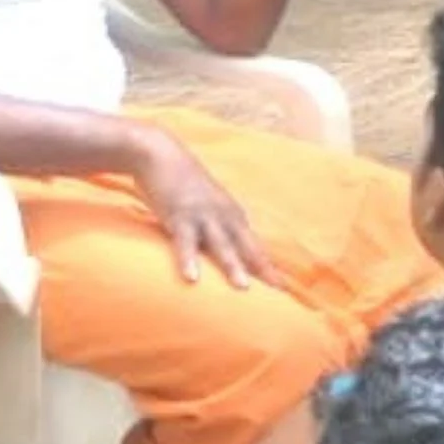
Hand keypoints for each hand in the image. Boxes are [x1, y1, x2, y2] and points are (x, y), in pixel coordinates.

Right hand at [128, 127, 274, 287]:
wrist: (160, 153)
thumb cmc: (183, 182)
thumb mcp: (207, 202)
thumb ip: (217, 223)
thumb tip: (222, 248)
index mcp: (232, 214)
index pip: (255, 244)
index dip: (268, 265)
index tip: (282, 286)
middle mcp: (224, 215)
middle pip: (248, 245)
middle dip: (263, 268)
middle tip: (277, 289)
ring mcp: (203, 215)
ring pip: (221, 245)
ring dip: (232, 266)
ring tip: (243, 288)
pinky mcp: (179, 215)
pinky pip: (185, 242)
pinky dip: (188, 259)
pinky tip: (192, 278)